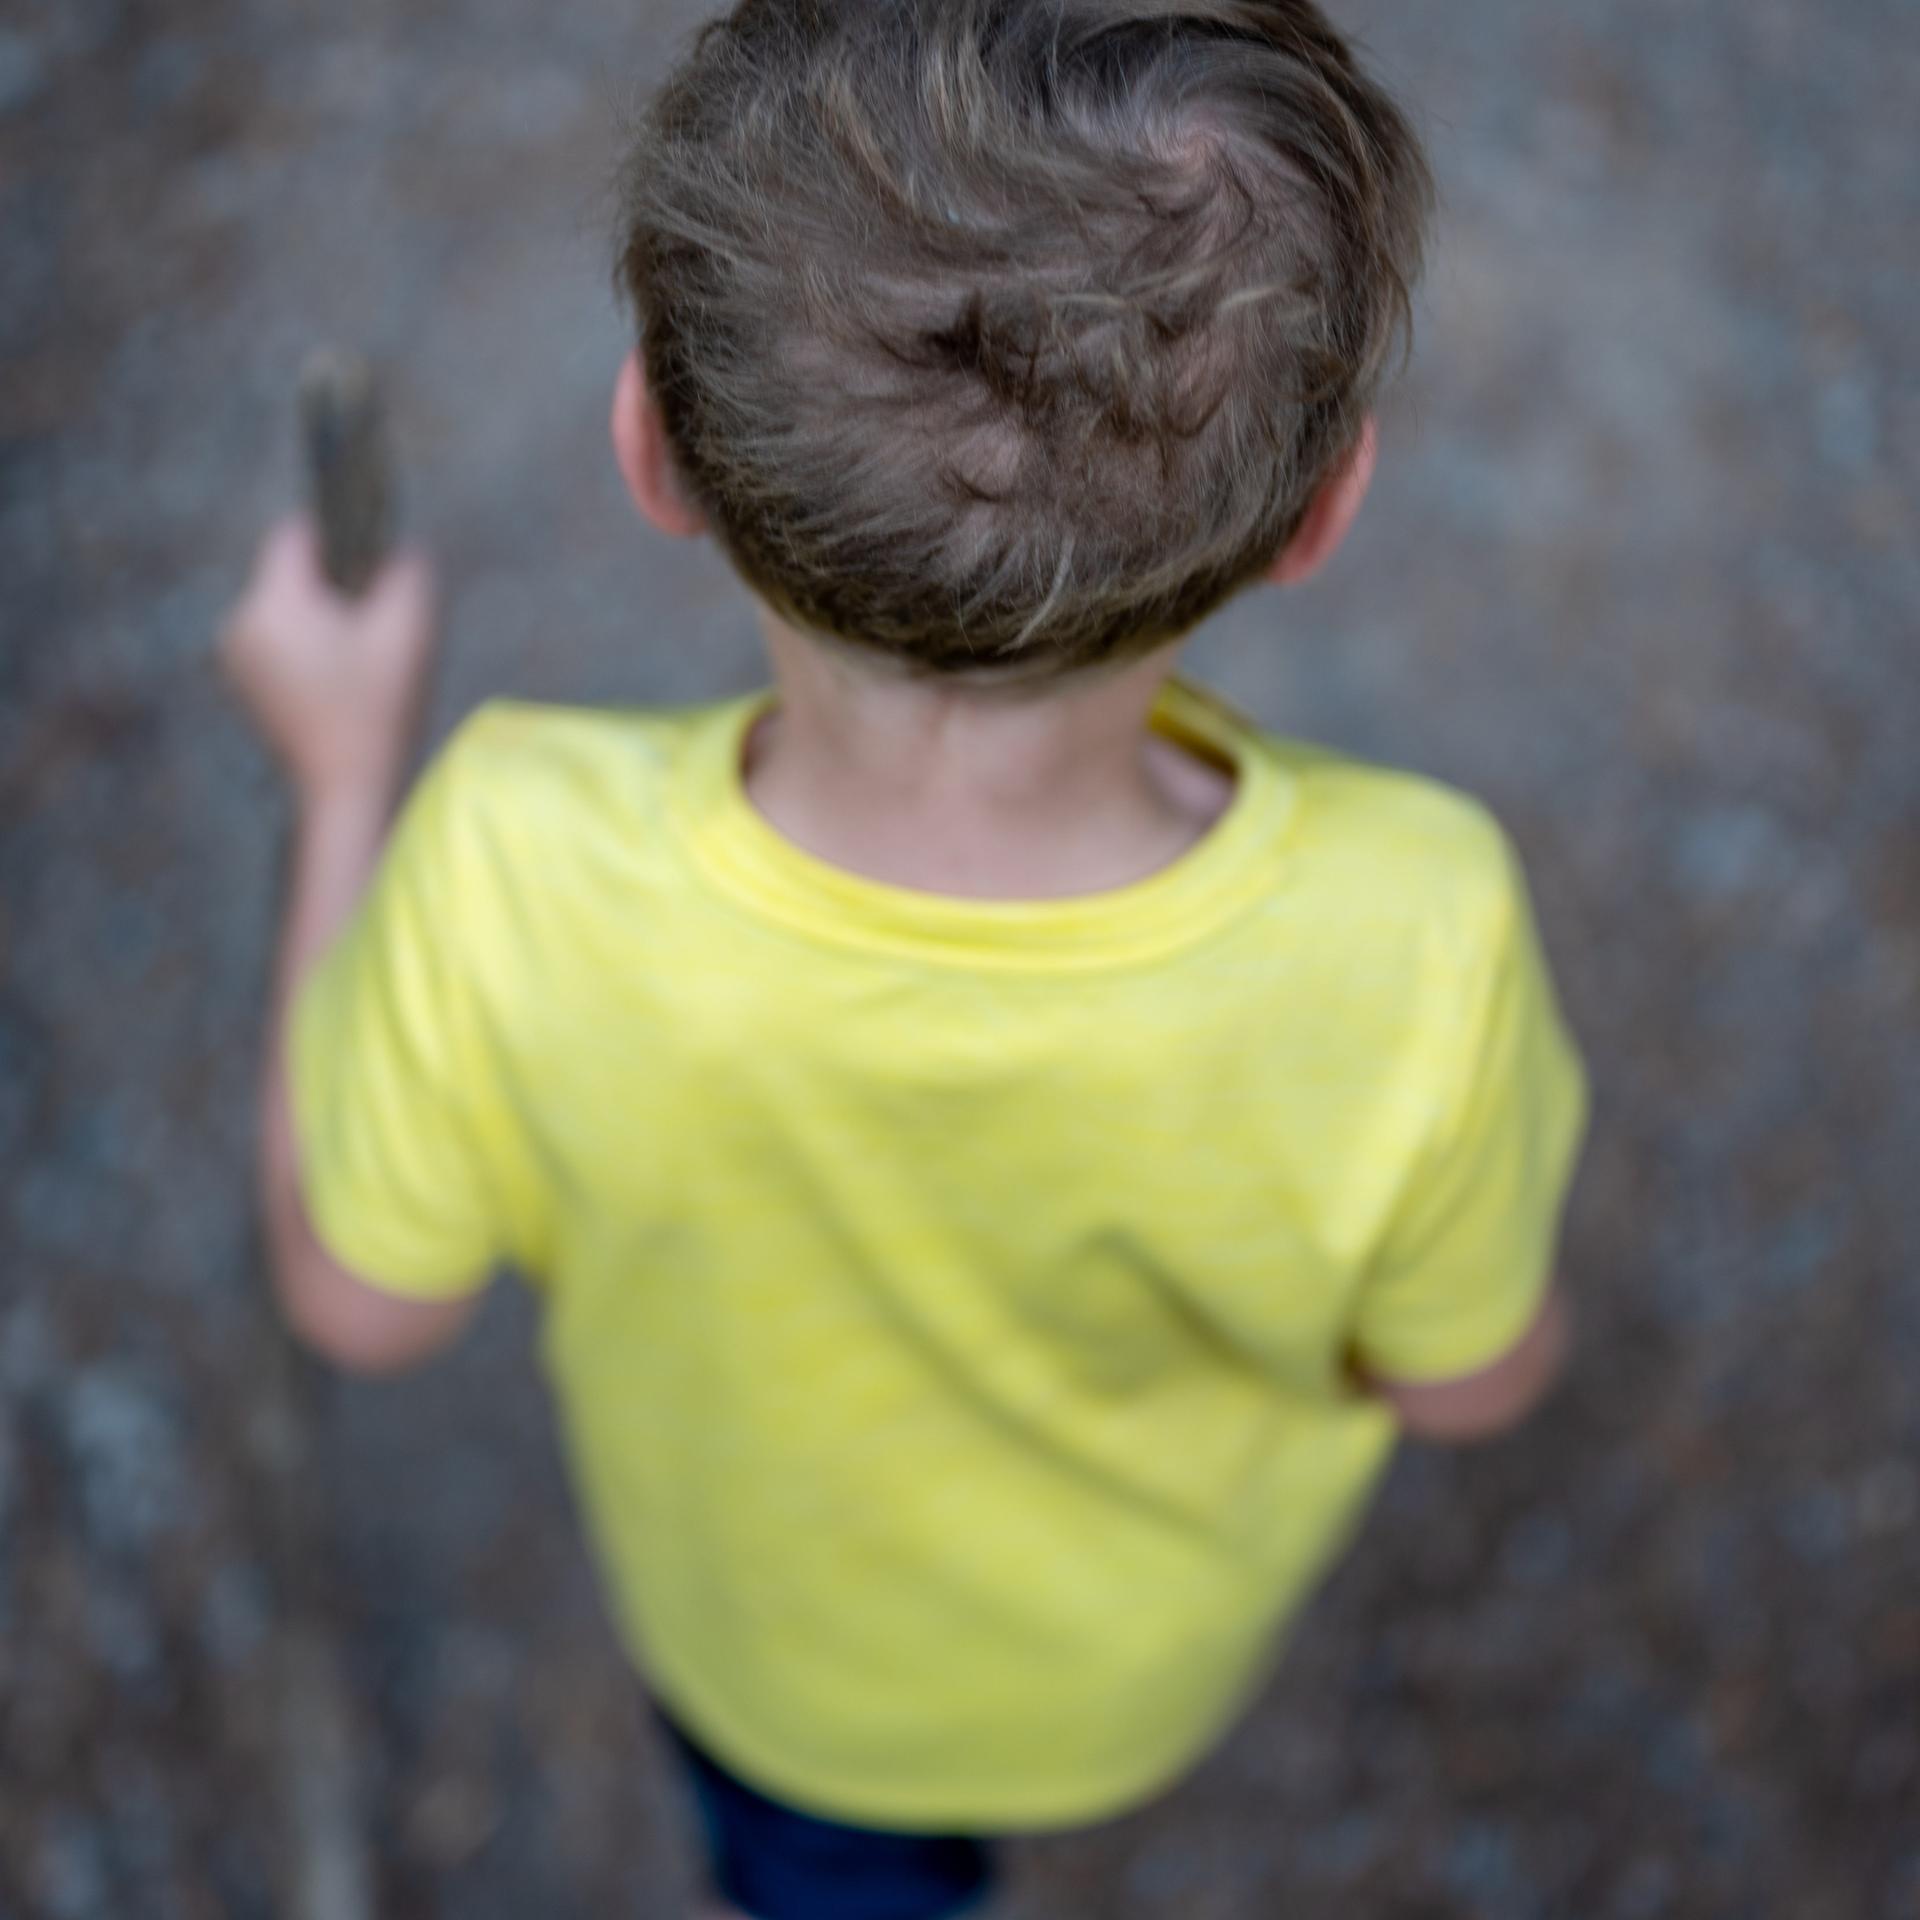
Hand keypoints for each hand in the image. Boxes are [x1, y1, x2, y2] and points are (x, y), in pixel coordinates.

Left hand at [220, 516, 437, 809]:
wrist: (348, 789)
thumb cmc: (379, 711)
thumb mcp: (408, 631)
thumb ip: (407, 571)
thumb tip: (401, 547)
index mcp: (271, 604)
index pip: (296, 534)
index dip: (341, 535)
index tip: (375, 564)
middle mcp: (239, 624)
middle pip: (292, 574)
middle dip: (336, 587)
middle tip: (377, 626)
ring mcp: (236, 658)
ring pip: (287, 609)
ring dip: (325, 620)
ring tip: (363, 659)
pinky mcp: (246, 685)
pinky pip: (280, 642)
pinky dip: (311, 648)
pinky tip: (344, 681)